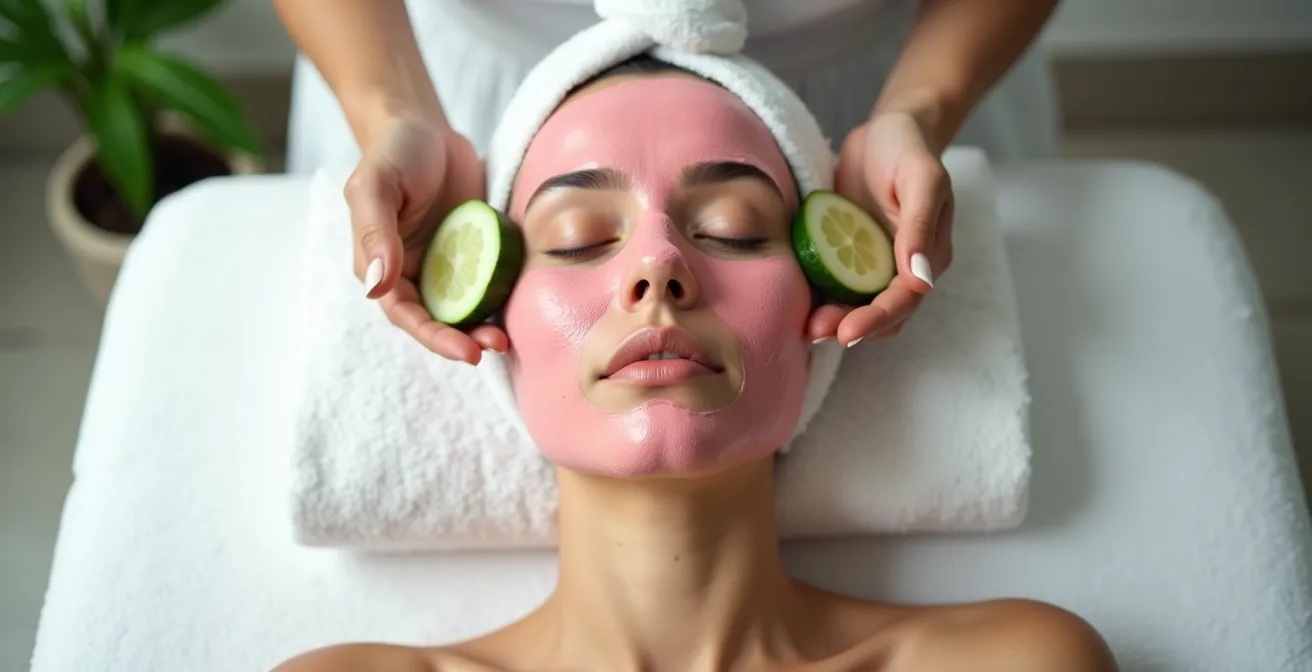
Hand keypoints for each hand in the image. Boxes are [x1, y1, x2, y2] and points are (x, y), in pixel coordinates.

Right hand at [345, 117, 507, 364]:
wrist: (425, 127)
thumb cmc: (393, 152)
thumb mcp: (375, 184)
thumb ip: (375, 231)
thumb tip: (377, 286)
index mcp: (381, 266)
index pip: (405, 313)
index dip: (434, 337)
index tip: (467, 353)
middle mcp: (413, 273)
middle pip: (436, 320)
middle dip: (462, 340)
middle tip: (494, 348)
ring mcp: (446, 264)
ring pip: (463, 308)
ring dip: (482, 326)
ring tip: (507, 339)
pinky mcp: (475, 251)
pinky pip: (488, 281)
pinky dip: (500, 297)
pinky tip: (519, 304)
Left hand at [809, 111, 953, 346]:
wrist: (888, 129)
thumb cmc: (908, 149)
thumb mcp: (923, 178)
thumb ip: (920, 226)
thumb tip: (920, 279)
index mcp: (928, 256)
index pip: (904, 300)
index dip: (877, 319)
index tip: (848, 333)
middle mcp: (901, 268)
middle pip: (880, 313)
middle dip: (851, 327)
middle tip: (816, 333)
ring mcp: (873, 262)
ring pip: (856, 304)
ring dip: (834, 319)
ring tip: (806, 328)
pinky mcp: (847, 253)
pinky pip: (835, 282)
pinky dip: (820, 297)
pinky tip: (798, 304)